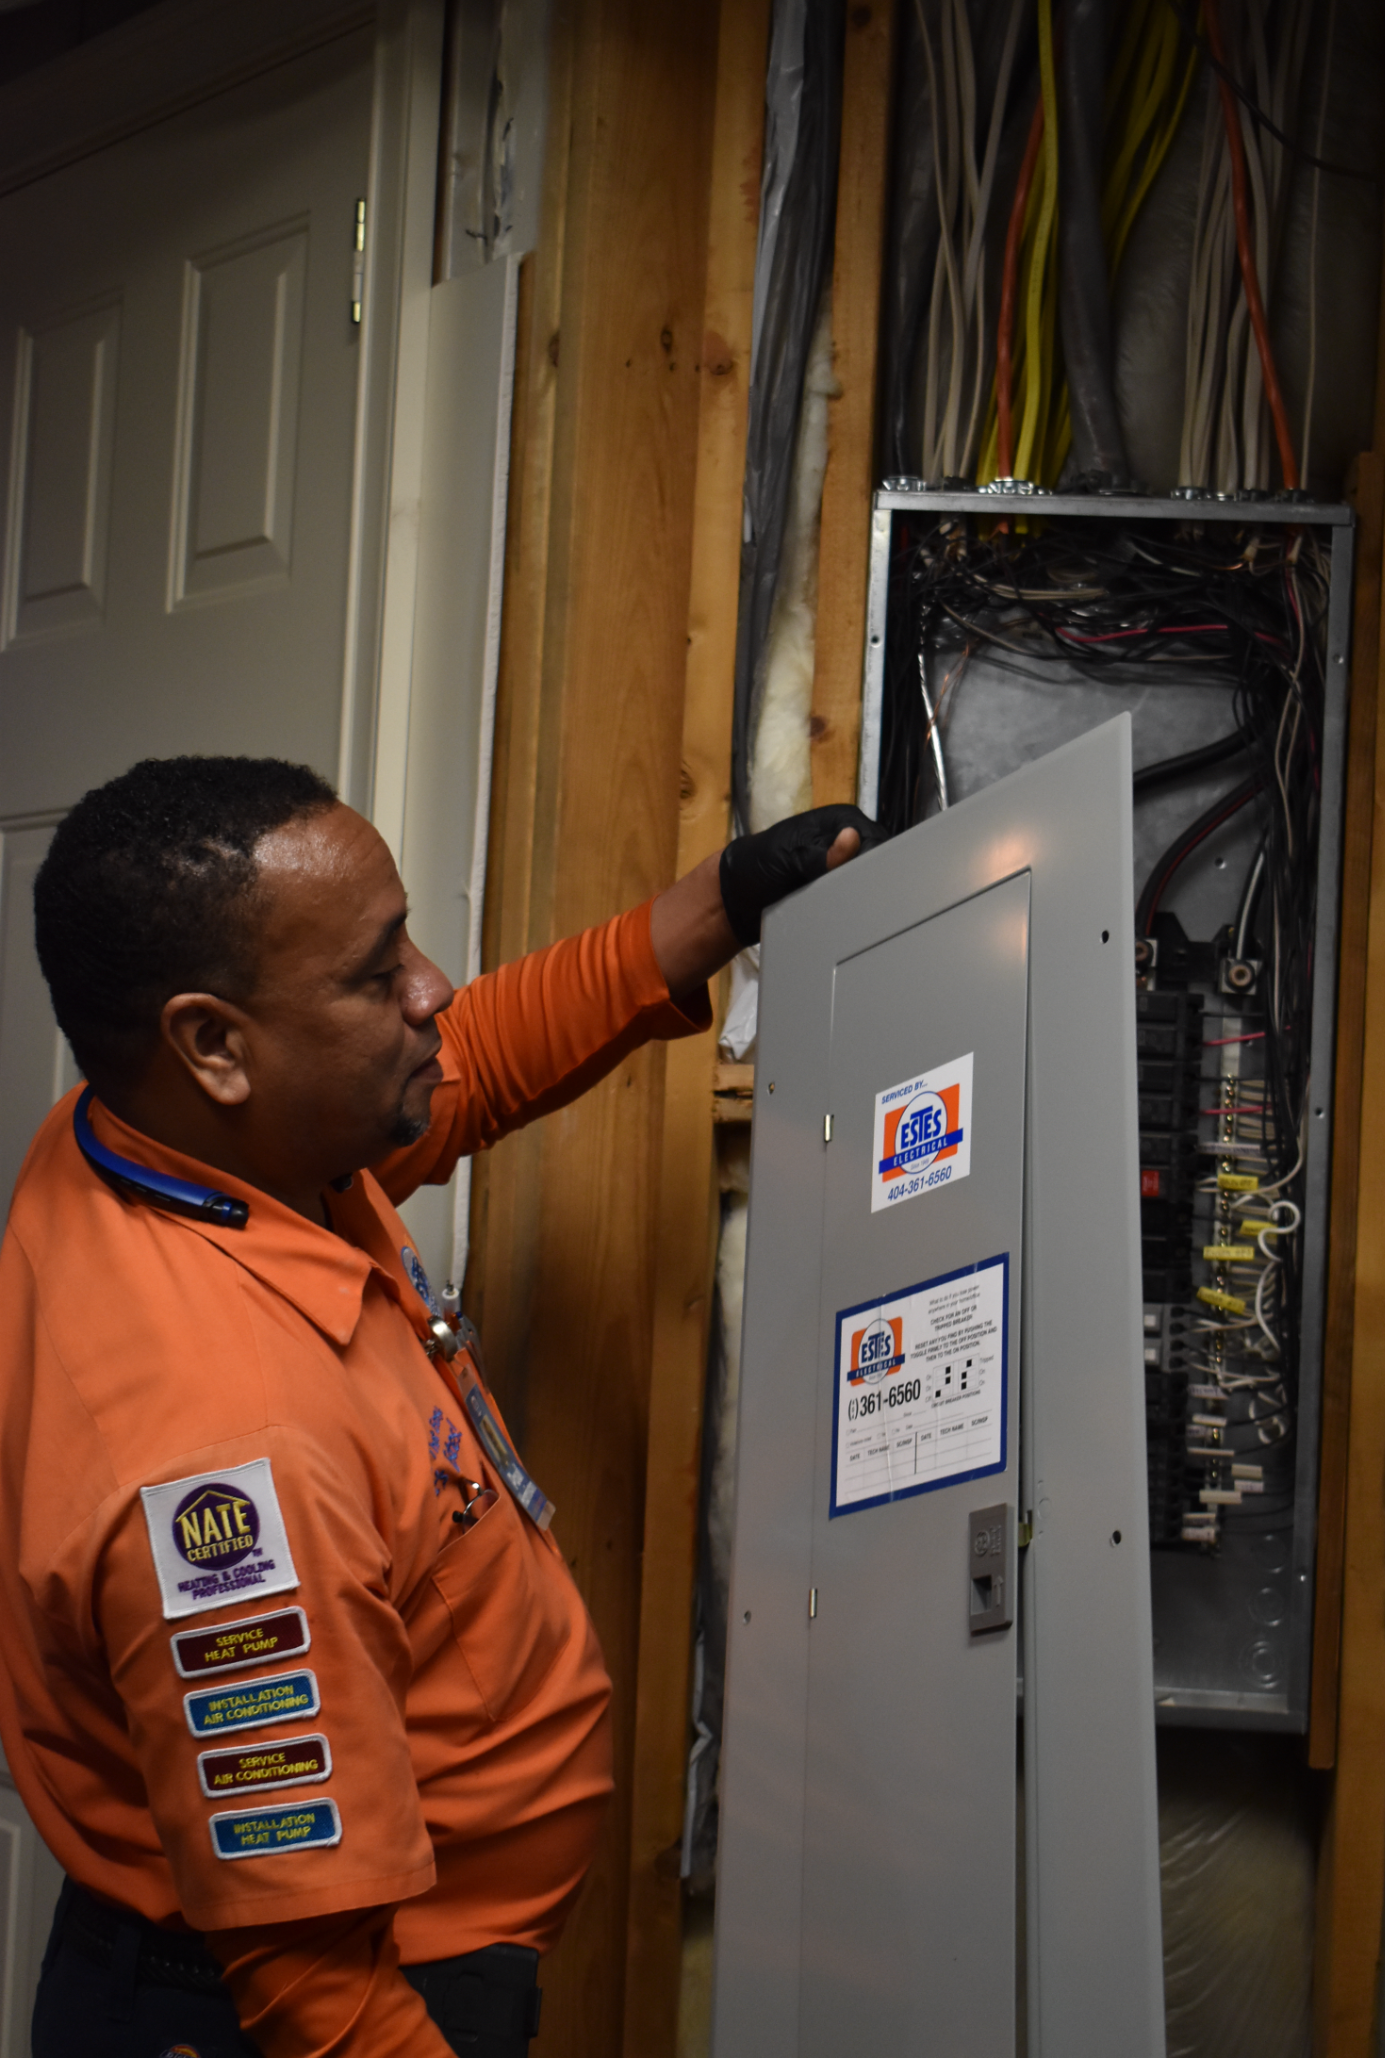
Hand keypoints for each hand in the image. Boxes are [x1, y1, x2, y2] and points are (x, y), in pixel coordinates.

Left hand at [718, 804, 887, 947]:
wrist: (735, 899)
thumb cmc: (756, 868)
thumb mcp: (789, 858)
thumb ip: (823, 853)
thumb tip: (852, 838)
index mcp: (839, 820)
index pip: (877, 840)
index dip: (875, 863)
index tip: (865, 885)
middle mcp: (845, 839)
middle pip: (877, 862)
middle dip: (870, 880)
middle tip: (857, 900)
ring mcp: (841, 864)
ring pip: (869, 881)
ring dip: (862, 895)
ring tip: (852, 908)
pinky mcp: (836, 886)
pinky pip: (856, 895)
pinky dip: (853, 905)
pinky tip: (849, 914)